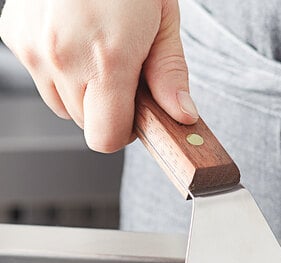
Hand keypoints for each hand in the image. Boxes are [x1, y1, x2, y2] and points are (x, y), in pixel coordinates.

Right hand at [0, 0, 198, 152]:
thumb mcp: (164, 22)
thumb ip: (170, 76)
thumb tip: (181, 116)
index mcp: (106, 60)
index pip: (106, 138)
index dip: (125, 133)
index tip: (136, 116)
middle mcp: (63, 57)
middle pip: (85, 123)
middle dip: (107, 108)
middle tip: (122, 74)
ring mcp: (34, 47)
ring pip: (61, 104)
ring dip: (82, 92)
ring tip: (97, 52)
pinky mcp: (15, 34)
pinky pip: (40, 76)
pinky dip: (59, 68)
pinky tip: (74, 38)